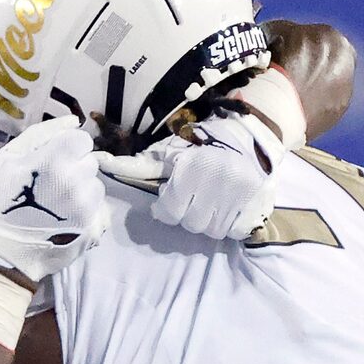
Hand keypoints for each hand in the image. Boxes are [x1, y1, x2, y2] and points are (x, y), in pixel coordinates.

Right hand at [0, 120, 110, 283]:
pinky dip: (85, 211)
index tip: (52, 161)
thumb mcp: (9, 158)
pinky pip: (98, 209)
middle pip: (90, 162)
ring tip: (58, 204)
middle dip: (74, 169)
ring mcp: (87, 207)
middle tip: (51, 186)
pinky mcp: (92, 228)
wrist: (4, 251)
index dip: (67, 148)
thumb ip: (43, 133)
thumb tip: (73, 120)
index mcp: (56, 160)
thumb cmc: (1, 200)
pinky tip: (65, 219)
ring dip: (82, 191)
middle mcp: (76, 182)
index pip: (82, 139)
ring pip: (96, 186)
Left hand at [146, 114, 280, 240]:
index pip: (170, 211)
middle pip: (191, 224)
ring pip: (212, 230)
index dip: (166, 208)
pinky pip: (234, 231)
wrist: (258, 132)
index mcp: (192, 169)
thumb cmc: (211, 139)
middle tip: (197, 197)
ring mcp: (237, 198)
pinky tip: (231, 206)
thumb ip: (148, 163)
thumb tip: (105, 162)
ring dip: (210, 220)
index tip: (167, 201)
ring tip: (215, 200)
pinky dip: (230, 223)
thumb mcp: (177, 147)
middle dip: (190, 213)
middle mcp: (215, 184)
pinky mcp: (255, 207)